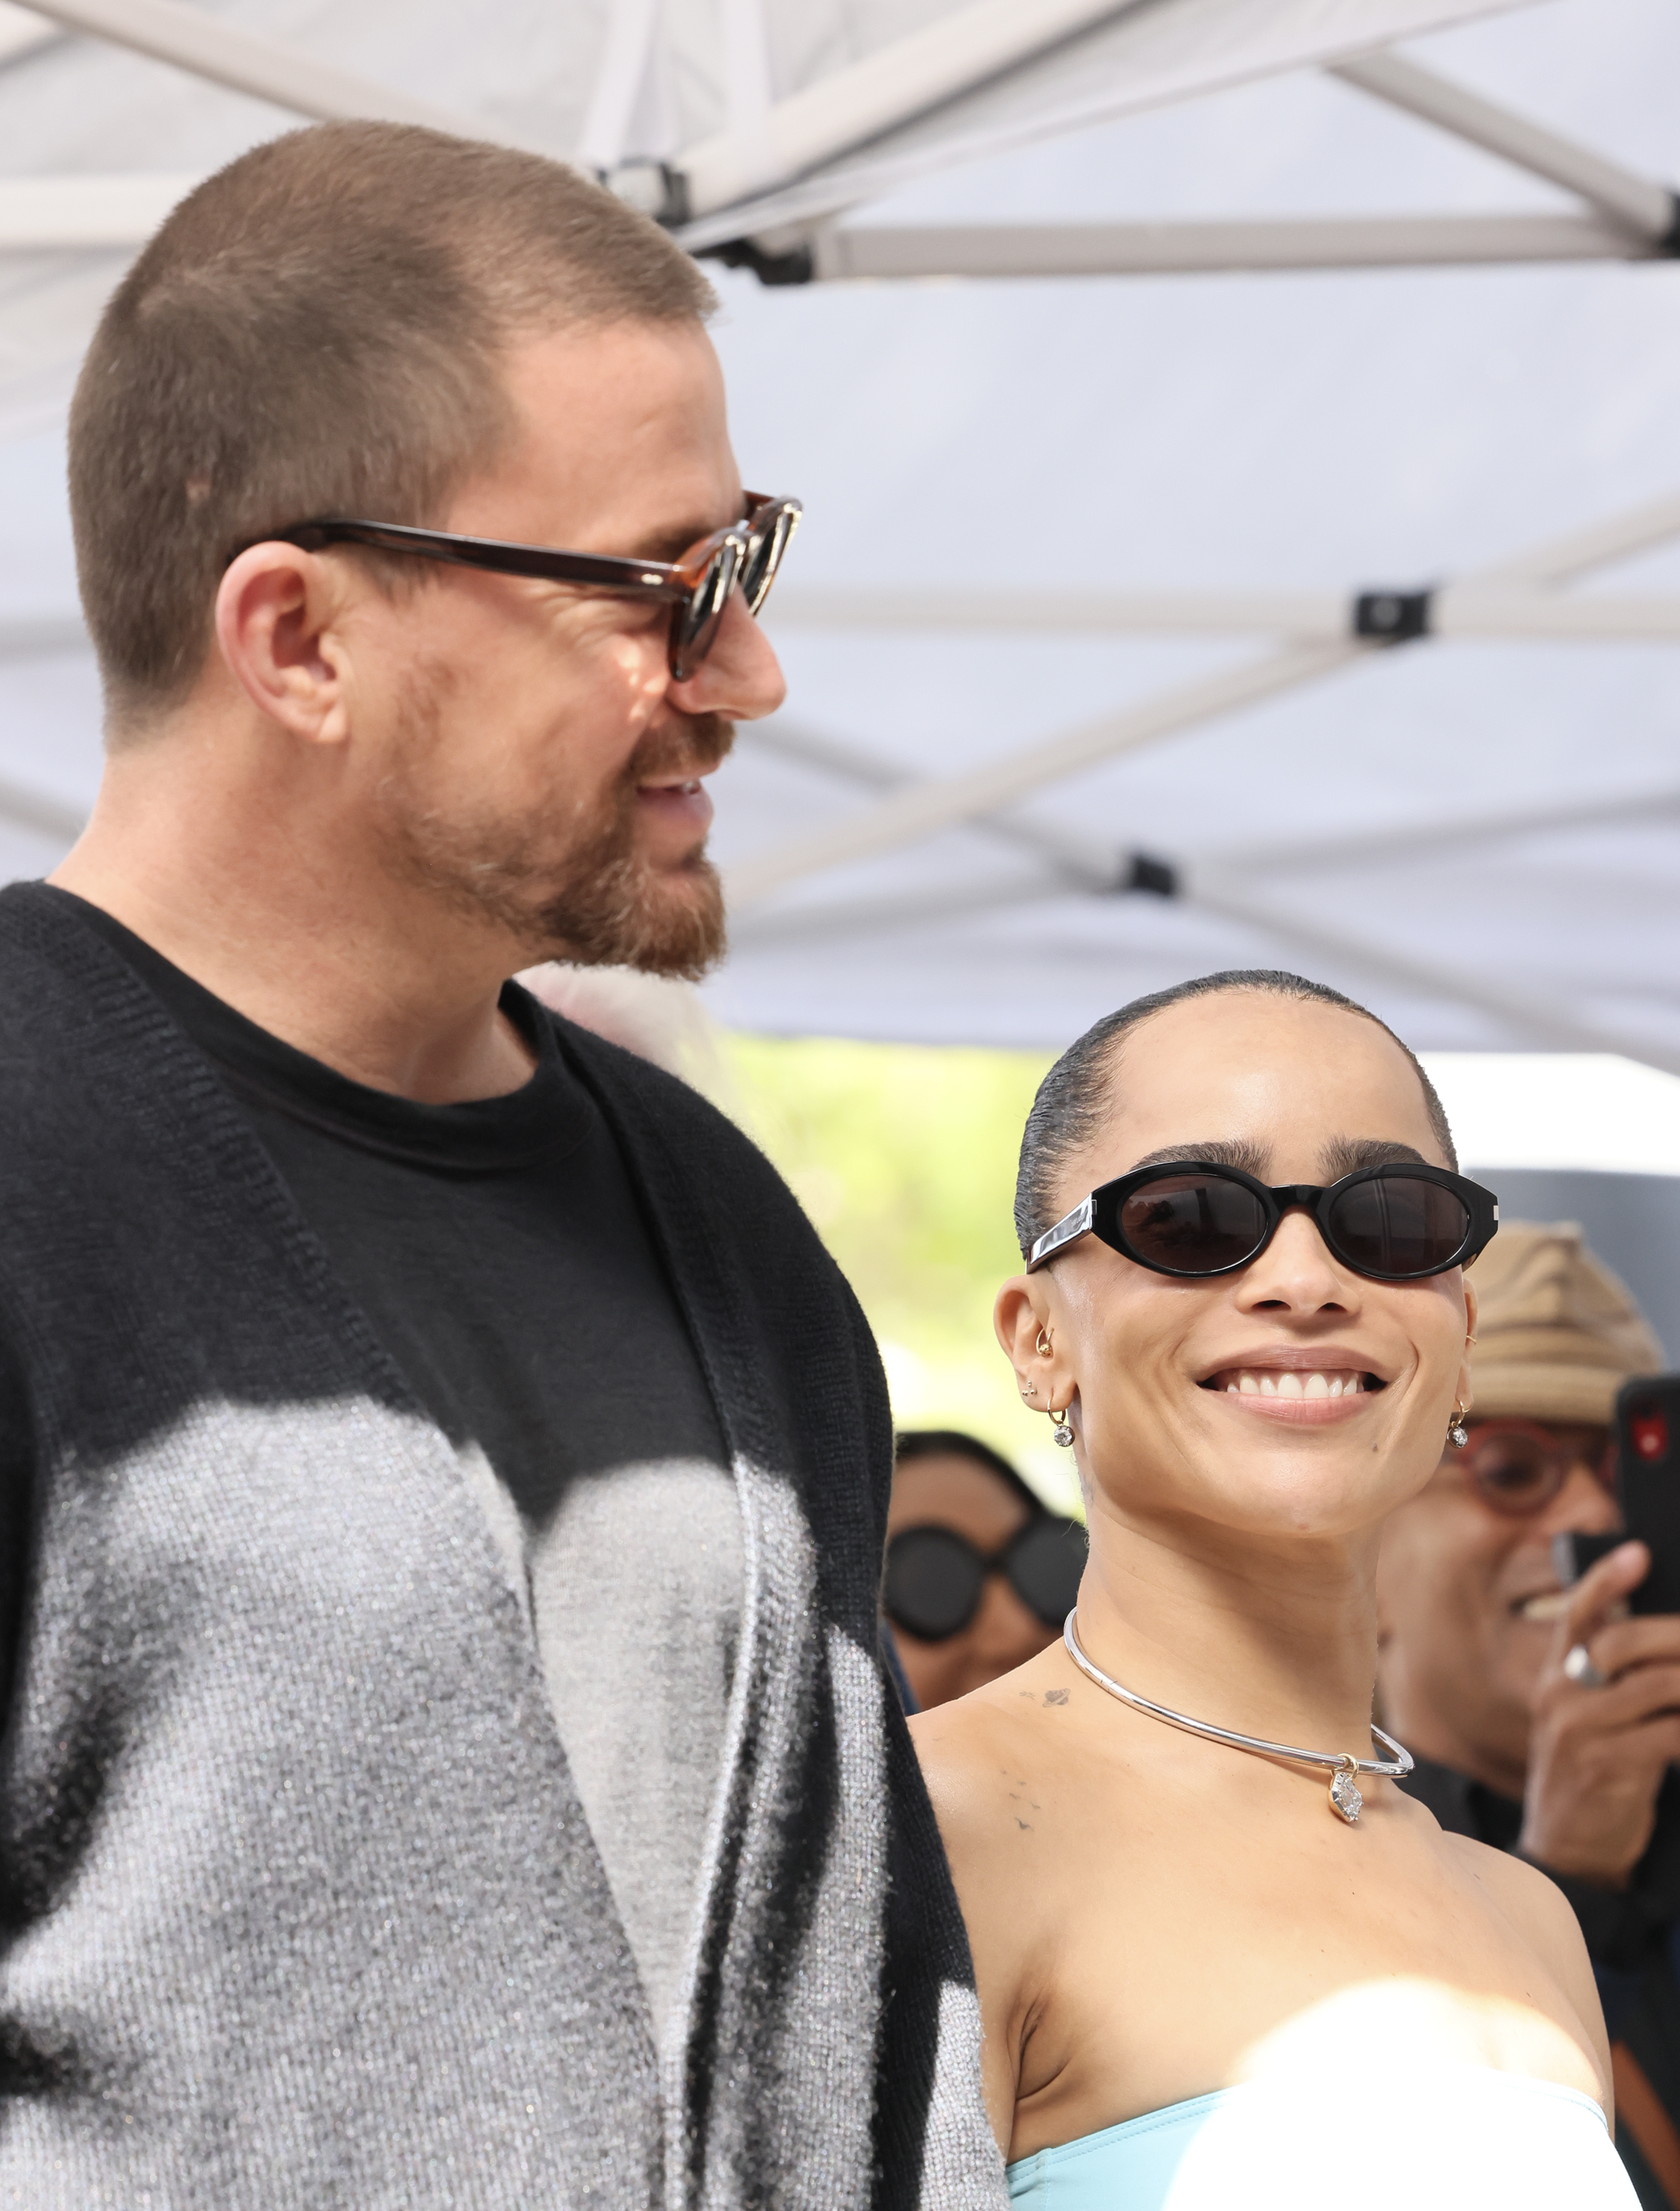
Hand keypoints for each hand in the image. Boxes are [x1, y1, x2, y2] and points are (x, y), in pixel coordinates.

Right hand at [1520, 1541, 1679, 1887]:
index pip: (1577, 1616)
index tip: (1638, 1551)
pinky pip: (1670, 1735)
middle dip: (1678, 1634)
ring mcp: (1580, 1729)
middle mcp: (1560, 1695)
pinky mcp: (1605, 1765)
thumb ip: (1612, 1686)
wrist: (1566, 1852)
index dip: (1605, 1579)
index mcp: (1555, 1678)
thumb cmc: (1588, 1779)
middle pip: (1625, 1642)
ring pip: (1660, 1686)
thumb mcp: (1584, 1724)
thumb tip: (1665, 1653)